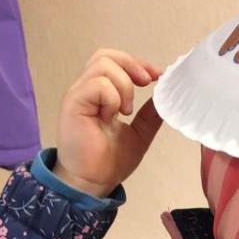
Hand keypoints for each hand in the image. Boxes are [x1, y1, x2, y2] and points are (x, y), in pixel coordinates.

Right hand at [53, 49, 163, 197]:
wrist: (93, 182)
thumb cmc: (110, 162)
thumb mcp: (139, 134)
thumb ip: (149, 115)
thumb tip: (164, 97)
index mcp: (100, 94)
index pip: (114, 61)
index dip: (137, 63)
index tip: (158, 75)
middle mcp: (86, 90)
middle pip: (105, 55)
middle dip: (131, 65)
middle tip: (147, 84)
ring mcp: (78, 94)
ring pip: (103, 66)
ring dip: (124, 86)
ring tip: (125, 112)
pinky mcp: (73, 103)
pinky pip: (98, 85)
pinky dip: (112, 97)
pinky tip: (112, 117)